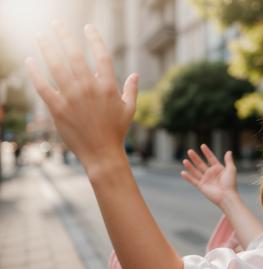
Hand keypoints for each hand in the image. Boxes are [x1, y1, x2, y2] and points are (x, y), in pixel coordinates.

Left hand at [26, 21, 137, 168]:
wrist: (102, 154)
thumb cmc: (117, 131)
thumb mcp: (129, 109)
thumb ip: (132, 89)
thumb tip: (135, 73)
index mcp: (108, 87)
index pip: (101, 55)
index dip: (94, 39)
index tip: (87, 28)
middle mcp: (89, 89)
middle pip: (75, 55)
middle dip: (64, 36)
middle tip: (56, 24)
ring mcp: (72, 98)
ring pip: (57, 67)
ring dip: (47, 48)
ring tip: (41, 36)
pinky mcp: (58, 109)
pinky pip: (43, 87)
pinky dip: (35, 73)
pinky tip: (30, 62)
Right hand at [181, 144, 237, 207]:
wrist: (227, 196)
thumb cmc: (230, 183)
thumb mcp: (231, 169)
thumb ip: (228, 160)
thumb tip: (228, 151)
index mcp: (218, 169)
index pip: (211, 158)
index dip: (207, 152)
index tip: (202, 146)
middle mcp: (211, 174)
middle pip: (201, 163)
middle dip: (195, 157)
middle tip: (190, 151)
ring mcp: (206, 180)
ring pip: (195, 171)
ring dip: (190, 166)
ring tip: (184, 160)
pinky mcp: (201, 187)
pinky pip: (193, 181)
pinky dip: (188, 177)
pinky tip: (183, 172)